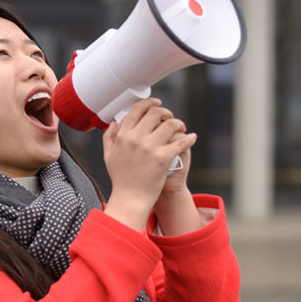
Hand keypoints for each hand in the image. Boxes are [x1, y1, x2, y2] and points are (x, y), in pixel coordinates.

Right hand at [102, 98, 196, 230]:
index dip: (149, 103)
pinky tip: (191, 138)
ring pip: (171, 124)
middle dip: (166, 112)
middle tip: (170, 118)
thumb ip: (110, 137)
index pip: (136, 110)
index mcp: (123, 136)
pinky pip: (181, 142)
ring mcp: (150, 148)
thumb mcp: (109, 156)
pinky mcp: (163, 158)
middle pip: (155, 113)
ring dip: (179, 123)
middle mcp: (136, 138)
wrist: (130, 198)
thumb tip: (114, 123)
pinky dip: (188, 138)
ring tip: (180, 129)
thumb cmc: (120, 179)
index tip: (156, 103)